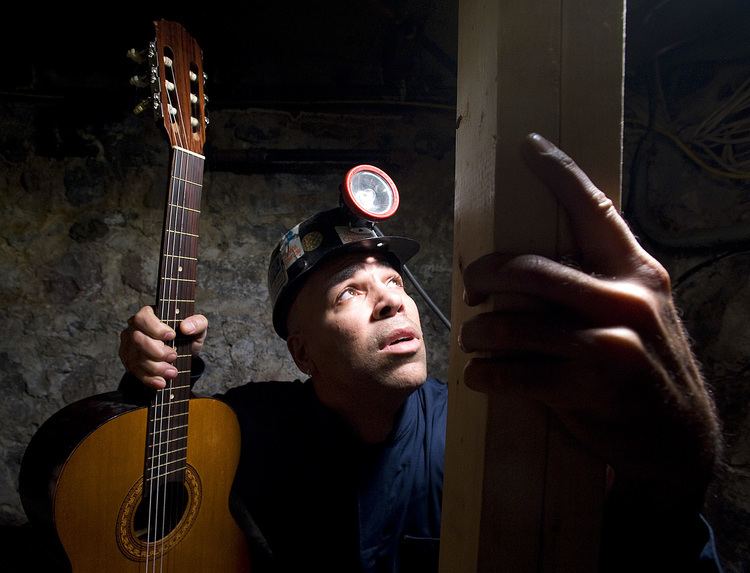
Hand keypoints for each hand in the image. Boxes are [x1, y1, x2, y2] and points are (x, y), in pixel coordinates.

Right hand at [119, 305, 207, 388]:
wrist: (183, 353)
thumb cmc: (188, 335)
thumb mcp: (199, 327)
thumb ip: (197, 322)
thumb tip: (186, 327)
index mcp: (150, 314)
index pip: (143, 317)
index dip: (155, 328)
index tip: (172, 335)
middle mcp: (135, 328)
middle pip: (137, 339)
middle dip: (157, 351)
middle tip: (174, 356)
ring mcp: (130, 345)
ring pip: (136, 358)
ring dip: (156, 368)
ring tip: (172, 372)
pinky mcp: (129, 361)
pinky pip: (135, 371)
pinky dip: (149, 378)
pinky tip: (162, 381)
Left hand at [458, 133, 719, 507]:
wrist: (680, 439)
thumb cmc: (649, 368)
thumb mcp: (644, 312)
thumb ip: (602, 282)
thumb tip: (534, 263)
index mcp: (637, 274)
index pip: (595, 210)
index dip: (559, 173)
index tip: (529, 144)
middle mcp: (625, 302)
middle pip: (527, 269)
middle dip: (483, 274)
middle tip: (471, 285)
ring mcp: (606, 346)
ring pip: (510, 324)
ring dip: (477, 332)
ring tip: (474, 337)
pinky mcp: (584, 389)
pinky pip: (510, 373)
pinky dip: (484, 374)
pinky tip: (481, 374)